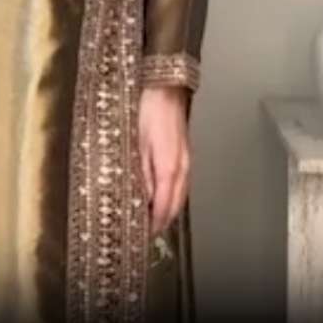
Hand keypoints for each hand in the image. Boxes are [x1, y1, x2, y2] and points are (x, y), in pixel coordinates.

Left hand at [138, 85, 190, 233]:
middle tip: (144, 231)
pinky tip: (160, 194)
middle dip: (162, 220)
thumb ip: (140, 174)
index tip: (141, 235)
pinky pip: (180, 182)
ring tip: (151, 217)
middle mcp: (183, 167)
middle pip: (175, 205)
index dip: (154, 224)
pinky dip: (172, 194)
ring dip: (168, 209)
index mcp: (169, 168)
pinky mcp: (185, 152)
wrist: (163, 86)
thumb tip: (142, 200)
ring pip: (180, 194)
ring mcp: (187, 159)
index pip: (165, 207)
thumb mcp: (135, 143)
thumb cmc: (145, 111)